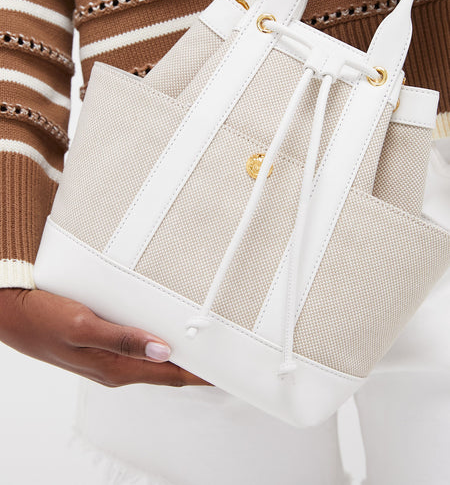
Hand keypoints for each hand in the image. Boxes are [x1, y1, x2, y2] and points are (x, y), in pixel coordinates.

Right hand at [0, 287, 208, 386]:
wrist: (15, 317)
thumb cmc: (44, 320)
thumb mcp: (84, 326)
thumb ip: (123, 339)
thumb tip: (162, 350)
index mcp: (115, 368)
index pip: (170, 376)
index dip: (200, 375)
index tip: (224, 372)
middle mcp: (115, 369)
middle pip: (166, 372)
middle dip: (195, 367)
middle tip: (222, 354)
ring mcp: (108, 360)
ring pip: (153, 362)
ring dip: (177, 357)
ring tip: (201, 345)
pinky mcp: (102, 348)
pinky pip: (138, 351)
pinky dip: (157, 345)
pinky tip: (163, 335)